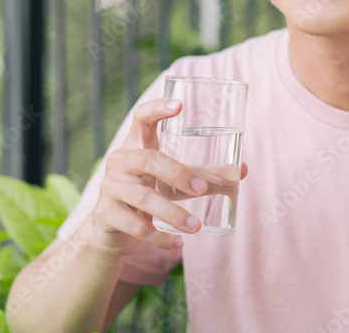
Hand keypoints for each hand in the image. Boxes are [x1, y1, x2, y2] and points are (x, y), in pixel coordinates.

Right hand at [87, 97, 248, 256]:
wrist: (111, 229)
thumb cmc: (147, 191)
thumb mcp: (171, 179)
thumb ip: (203, 174)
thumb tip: (242, 171)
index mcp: (136, 144)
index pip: (141, 118)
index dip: (157, 108)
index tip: (179, 105)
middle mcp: (120, 160)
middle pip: (148, 159)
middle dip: (177, 173)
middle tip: (201, 188)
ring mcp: (110, 187)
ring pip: (143, 196)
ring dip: (173, 213)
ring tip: (196, 226)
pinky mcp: (106, 214)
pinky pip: (136, 226)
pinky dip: (160, 237)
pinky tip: (178, 244)